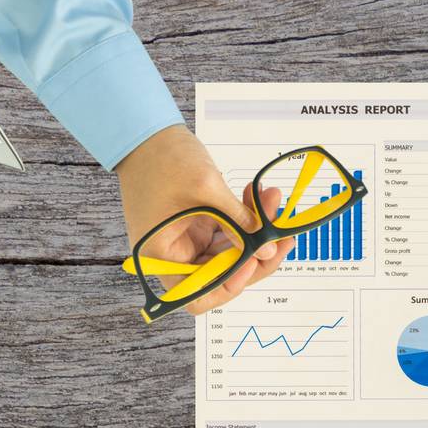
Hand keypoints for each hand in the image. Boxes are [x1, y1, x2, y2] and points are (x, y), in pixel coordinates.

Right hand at [116, 126, 293, 314]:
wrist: (145, 130)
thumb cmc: (161, 157)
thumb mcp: (205, 188)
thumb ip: (238, 221)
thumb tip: (268, 250)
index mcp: (161, 257)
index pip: (198, 297)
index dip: (228, 287)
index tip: (251, 262)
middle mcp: (174, 257)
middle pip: (222, 278)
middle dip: (255, 256)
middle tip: (281, 237)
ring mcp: (188, 243)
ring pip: (231, 256)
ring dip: (255, 235)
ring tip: (271, 203)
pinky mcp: (198, 228)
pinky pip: (228, 236)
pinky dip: (245, 222)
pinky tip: (260, 201)